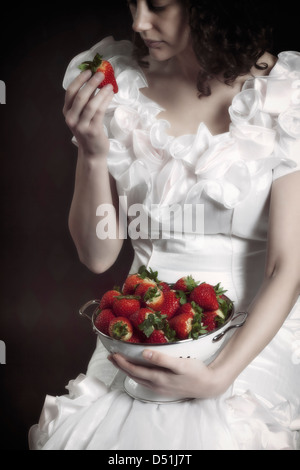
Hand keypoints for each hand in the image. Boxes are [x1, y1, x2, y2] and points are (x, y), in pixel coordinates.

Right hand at [63, 70, 113, 157]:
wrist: (92, 153)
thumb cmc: (88, 132)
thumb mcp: (82, 116)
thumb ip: (84, 102)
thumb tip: (95, 81)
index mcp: (67, 112)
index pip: (70, 92)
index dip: (79, 80)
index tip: (88, 71)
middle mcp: (71, 119)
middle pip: (80, 96)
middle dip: (91, 83)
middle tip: (101, 74)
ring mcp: (81, 126)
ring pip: (91, 104)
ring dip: (101, 92)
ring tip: (109, 85)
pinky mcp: (92, 130)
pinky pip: (99, 111)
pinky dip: (105, 100)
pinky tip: (110, 95)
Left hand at [109, 350, 225, 398]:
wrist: (208, 385)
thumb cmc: (195, 372)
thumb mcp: (180, 364)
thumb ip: (161, 359)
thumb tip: (144, 354)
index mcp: (158, 378)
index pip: (134, 370)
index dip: (122, 362)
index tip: (113, 354)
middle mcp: (156, 384)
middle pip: (133, 375)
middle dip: (121, 366)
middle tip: (111, 357)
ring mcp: (160, 387)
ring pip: (138, 378)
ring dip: (127, 370)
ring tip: (119, 362)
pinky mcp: (164, 387)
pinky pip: (145, 380)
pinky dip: (137, 373)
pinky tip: (138, 369)